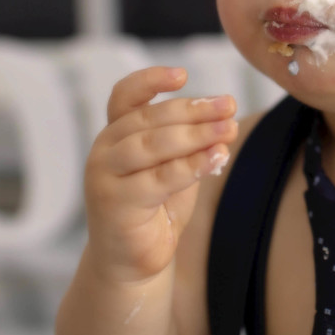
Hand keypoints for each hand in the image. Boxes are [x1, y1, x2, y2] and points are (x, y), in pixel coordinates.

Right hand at [82, 66, 238, 283]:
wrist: (133, 261)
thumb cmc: (155, 206)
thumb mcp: (173, 165)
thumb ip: (190, 143)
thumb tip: (226, 119)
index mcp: (117, 132)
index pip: (126, 96)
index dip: (151, 80)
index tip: (183, 74)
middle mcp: (105, 149)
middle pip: (149, 119)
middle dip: (194, 110)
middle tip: (229, 105)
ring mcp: (105, 176)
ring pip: (153, 145)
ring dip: (196, 135)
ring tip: (229, 129)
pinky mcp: (115, 204)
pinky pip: (160, 178)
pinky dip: (192, 165)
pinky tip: (217, 157)